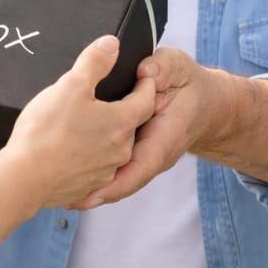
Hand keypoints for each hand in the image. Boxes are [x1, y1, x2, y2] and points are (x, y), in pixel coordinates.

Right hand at [3, 36, 155, 210]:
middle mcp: (120, 150)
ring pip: (113, 147)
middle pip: (130, 124)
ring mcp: (105, 171)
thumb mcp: (70, 85)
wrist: (25, 178)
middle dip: (123, 110)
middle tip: (109, 98)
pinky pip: (95, 166)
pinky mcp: (87, 186)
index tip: (144, 76)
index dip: (146, 86)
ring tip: (88, 124)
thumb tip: (112, 43)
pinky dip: (89, 156)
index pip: (147, 100)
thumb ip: (94, 62)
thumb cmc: (48, 130)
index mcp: (121, 122)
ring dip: (106, 135)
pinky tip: (73, 150)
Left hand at [70, 46, 221, 208]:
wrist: (203, 104)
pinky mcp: (134, 154)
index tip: (95, 191)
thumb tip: (145, 71)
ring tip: (64, 198)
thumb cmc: (188, 85)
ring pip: (118, 180)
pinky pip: (115, 170)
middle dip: (98, 192)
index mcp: (165, 136)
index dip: (118, 182)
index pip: (143, 165)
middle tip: (68, 199)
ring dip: (93, 190)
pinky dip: (95, 179)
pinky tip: (72, 184)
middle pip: (125, 180)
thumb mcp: (179, 68)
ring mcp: (144, 157)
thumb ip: (163, 68)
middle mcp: (154, 154)